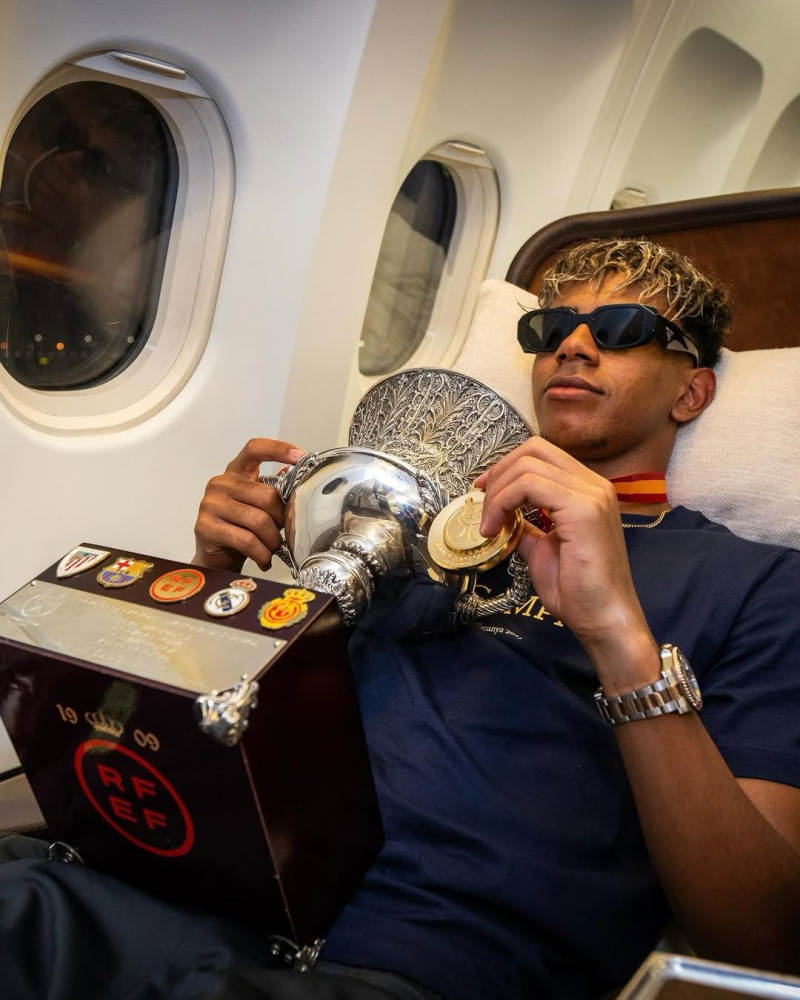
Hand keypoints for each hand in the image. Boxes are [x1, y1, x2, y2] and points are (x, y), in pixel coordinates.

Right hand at [193, 438, 303, 572]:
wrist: (216, 558)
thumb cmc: (241, 529)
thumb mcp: (259, 507)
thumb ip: (274, 491)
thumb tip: (297, 476)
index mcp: (236, 472)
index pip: (254, 449)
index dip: (278, 449)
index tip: (300, 455)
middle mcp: (221, 483)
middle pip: (266, 496)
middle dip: (282, 519)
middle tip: (284, 534)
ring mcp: (210, 504)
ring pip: (259, 520)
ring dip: (273, 541)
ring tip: (274, 549)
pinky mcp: (205, 527)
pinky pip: (246, 540)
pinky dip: (261, 554)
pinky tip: (264, 560)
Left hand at [475, 438, 649, 650]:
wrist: (604, 619)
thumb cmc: (579, 592)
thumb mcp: (542, 549)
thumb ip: (527, 526)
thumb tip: (503, 516)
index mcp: (588, 490)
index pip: (541, 454)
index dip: (506, 467)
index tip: (484, 493)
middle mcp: (594, 485)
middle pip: (533, 449)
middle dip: (498, 474)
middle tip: (483, 508)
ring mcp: (592, 494)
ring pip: (527, 466)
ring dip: (497, 493)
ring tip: (489, 526)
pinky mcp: (583, 509)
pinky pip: (529, 486)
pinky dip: (503, 502)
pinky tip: (496, 529)